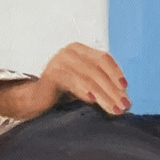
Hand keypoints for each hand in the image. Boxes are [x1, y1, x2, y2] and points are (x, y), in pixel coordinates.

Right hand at [0, 43, 129, 120]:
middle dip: (113, 88)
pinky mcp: (51, 73)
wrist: (34, 100)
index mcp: (81, 49)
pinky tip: (93, 100)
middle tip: (124, 105)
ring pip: (88, 77)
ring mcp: (60, 60)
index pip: (104, 58)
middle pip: (98, 69)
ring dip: (104, 94)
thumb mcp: (84, 83)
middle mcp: (71, 50)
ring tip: (115, 109)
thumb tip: (125, 95)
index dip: (116, 72)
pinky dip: (84, 90)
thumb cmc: (63, 92)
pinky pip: (72, 81)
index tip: (126, 88)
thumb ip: (100, 82)